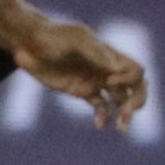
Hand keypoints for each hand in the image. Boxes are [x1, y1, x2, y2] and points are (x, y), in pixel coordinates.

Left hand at [11, 18, 149, 133]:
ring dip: (125, 114)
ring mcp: (95, 81)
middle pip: (136, 87)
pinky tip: (99, 125)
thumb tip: (117, 69)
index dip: (129, 79)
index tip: (108, 81)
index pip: (136, 70)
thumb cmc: (51, 36)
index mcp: (109, 55)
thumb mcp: (73, 39)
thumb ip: (94, 51)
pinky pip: (101, 107)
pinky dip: (103, 116)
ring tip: (121, 129)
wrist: (27, 42)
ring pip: (122, 100)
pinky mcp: (83, 91)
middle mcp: (106, 69)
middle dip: (137, 101)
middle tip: (126, 113)